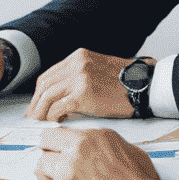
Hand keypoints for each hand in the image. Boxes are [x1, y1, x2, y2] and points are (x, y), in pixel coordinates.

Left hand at [27, 49, 145, 121]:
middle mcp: (76, 63)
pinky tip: (55, 123)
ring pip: (48, 95)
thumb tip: (62, 96)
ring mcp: (79, 77)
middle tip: (33, 117)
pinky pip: (59, 106)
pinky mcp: (84, 93)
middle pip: (45, 84)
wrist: (145, 86)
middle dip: (36, 102)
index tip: (37, 104)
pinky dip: (53, 116)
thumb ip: (80, 77)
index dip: (40, 92)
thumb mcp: (98, 71)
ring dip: (41, 111)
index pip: (49, 75)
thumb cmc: (126, 84)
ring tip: (40, 123)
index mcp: (78, 57)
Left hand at [35, 127, 178, 179]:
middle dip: (51, 171)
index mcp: (83, 142)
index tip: (52, 153)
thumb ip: (96, 141)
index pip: (47, 137)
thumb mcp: (122, 146)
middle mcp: (70, 161)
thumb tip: (84, 140)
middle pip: (41, 162)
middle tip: (63, 178)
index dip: (50, 147)